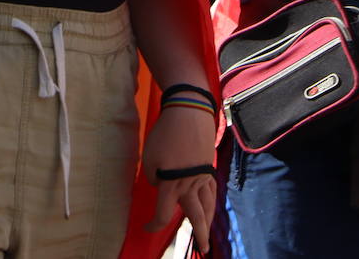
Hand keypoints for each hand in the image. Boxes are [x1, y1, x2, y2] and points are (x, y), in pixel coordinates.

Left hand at [142, 105, 217, 253]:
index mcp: (171, 185)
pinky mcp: (208, 166)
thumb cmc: (165, 135)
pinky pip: (212, 190)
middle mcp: (190, 185)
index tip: (146, 227)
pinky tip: (211, 204)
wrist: (189, 113)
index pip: (163, 214)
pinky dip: (212, 201)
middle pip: (196, 216)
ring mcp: (202, 176)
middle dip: (199, 234)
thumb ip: (153, 178)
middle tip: (204, 249)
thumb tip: (161, 184)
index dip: (154, 225)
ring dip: (209, 220)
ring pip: (208, 204)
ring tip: (207, 231)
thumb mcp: (149, 158)